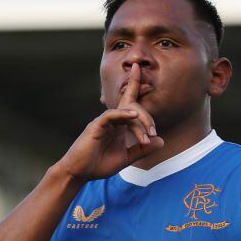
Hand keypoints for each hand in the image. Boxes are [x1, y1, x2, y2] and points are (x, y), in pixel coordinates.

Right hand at [53, 63, 163, 181]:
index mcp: (119, 124)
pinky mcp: (96, 126)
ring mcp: (103, 121)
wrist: (79, 173)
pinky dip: (122, 114)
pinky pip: (110, 116)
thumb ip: (142, 149)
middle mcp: (112, 119)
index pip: (130, 102)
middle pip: (131, 105)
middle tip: (153, 132)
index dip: (135, 83)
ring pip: (124, 111)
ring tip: (148, 133)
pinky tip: (133, 116)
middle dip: (145, 117)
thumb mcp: (126, 158)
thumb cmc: (99, 164)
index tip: (139, 67)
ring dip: (138, 121)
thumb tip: (162, 140)